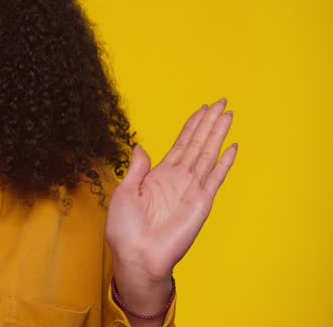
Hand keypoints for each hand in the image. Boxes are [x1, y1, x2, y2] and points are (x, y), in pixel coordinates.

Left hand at [106, 99, 237, 282]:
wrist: (136, 256)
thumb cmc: (125, 230)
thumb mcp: (124, 191)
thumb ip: (137, 168)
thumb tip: (140, 146)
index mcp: (159, 176)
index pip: (180, 144)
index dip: (191, 126)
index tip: (202, 109)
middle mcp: (178, 180)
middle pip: (197, 144)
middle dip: (209, 123)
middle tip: (222, 102)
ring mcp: (191, 190)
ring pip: (207, 155)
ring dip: (217, 134)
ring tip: (228, 115)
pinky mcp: (200, 203)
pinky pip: (214, 178)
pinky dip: (224, 163)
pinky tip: (232, 147)